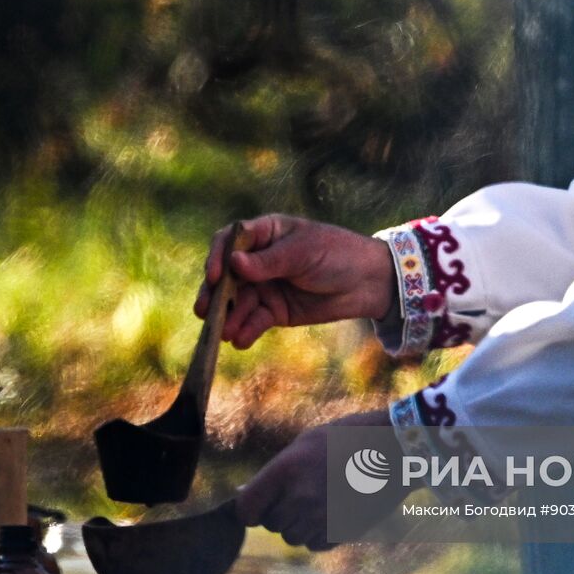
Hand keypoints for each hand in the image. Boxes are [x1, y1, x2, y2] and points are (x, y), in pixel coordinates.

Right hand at [195, 214, 395, 348]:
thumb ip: (268, 262)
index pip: (230, 242)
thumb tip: (233, 263)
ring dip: (229, 317)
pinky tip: (241, 340)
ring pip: (238, 302)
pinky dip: (246, 330)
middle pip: (227, 276)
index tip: (216, 276)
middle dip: (215, 294)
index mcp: (265, 234)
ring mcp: (265, 286)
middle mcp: (259, 260)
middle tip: (205, 311)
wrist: (368, 283)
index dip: (217, 258)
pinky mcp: (274, 311)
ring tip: (225, 332)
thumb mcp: (303, 253)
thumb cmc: (337, 254)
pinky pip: (254, 321)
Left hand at [234, 409, 403, 550]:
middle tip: (299, 491)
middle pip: (271, 524)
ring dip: (298, 524)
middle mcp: (300, 498)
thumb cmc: (349, 437)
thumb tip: (243, 495)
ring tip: (319, 498)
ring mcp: (322, 518)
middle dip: (278, 512)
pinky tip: (333, 510)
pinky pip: (315, 544)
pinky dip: (318, 534)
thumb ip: (276, 471)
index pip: (246, 508)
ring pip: (292, 537)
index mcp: (286, 470)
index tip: (257, 504)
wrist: (396, 449)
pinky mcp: (342, 532)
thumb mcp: (307, 442)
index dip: (249, 508)